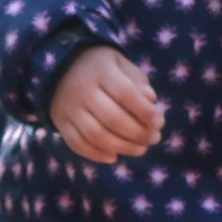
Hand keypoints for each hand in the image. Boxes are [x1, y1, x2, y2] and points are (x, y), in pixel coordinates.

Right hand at [51, 45, 164, 162]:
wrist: (62, 67)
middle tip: (154, 139)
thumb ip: (138, 81)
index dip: (144, 111)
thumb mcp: (122, 64)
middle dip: (138, 133)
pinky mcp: (61, 123)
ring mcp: (70, 109)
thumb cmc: (102, 68)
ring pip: (95, 135)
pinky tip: (114, 157)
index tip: (159, 123)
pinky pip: (77, 144)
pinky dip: (96, 154)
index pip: (125, 94)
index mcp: (101, 72)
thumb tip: (151, 101)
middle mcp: (83, 90)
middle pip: (112, 118)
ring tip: (141, 149)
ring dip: (122, 147)